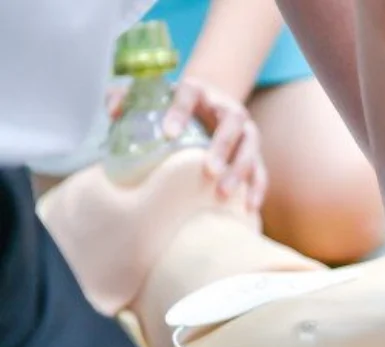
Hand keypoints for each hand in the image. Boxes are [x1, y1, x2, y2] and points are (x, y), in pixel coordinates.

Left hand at [107, 78, 267, 209]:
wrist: (209, 104)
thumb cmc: (174, 106)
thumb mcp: (151, 96)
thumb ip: (127, 98)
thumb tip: (113, 111)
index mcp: (198, 91)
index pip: (189, 94)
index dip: (180, 112)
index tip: (169, 133)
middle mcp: (227, 108)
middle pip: (231, 123)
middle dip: (222, 146)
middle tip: (208, 170)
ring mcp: (245, 131)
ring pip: (250, 148)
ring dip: (240, 170)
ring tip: (223, 193)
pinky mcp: (253, 152)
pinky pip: (260, 170)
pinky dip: (257, 188)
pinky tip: (250, 206)